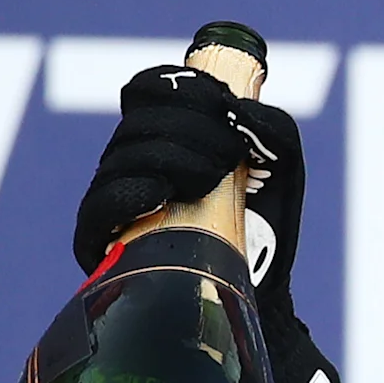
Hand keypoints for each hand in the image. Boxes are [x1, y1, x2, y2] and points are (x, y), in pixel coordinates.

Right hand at [72, 66, 310, 364]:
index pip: (148, 88)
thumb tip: (238, 109)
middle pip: (140, 121)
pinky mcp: (100, 243)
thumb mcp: (285, 167)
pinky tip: (157, 194)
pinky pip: (98, 208)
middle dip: (193, 130)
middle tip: (231, 158)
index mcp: (163, 133)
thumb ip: (274, 128)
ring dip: (173, 160)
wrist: (264, 294)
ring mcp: (112, 200)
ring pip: (122, 158)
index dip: (183, 90)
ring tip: (208, 182)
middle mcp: (130, 161)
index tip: (226, 112)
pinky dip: (126, 195)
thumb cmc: (269, 225)